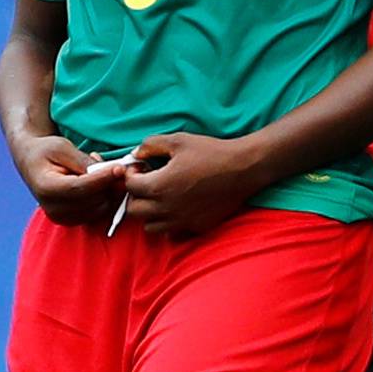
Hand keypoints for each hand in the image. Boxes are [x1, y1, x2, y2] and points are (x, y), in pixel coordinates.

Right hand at [11, 134, 123, 225]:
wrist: (31, 163)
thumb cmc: (46, 152)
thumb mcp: (63, 148)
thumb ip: (84, 161)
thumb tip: (111, 171)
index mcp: (46, 188)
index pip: (80, 188)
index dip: (103, 179)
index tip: (119, 168)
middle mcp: (52, 208)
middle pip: (93, 200)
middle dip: (109, 183)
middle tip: (112, 165)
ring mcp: (62, 217)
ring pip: (101, 208)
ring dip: (108, 190)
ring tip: (99, 172)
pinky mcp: (71, 220)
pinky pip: (100, 212)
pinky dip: (105, 198)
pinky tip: (97, 183)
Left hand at [122, 133, 266, 235]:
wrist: (244, 168)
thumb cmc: (211, 152)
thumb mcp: (179, 140)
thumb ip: (151, 145)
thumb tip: (136, 154)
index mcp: (158, 186)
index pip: (129, 186)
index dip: (132, 175)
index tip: (142, 169)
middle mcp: (166, 208)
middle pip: (134, 210)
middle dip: (136, 196)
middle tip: (149, 184)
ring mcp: (181, 220)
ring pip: (150, 226)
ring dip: (151, 213)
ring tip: (162, 198)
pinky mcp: (196, 226)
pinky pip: (173, 231)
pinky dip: (171, 222)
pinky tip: (180, 206)